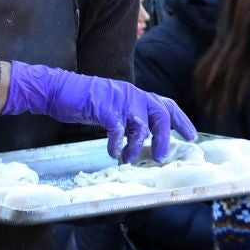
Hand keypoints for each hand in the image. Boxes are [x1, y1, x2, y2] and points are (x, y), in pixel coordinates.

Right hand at [0, 62, 196, 162]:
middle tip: (162, 157)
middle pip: (160, 114)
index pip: (166, 105)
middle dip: (165, 138)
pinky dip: (117, 143)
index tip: (192, 137)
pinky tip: (113, 152)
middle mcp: (131, 94)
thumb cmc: (82, 101)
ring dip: (137, 145)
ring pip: (141, 123)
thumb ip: (127, 118)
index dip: (181, 120)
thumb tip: (141, 137)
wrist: (57, 90)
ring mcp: (118, 98)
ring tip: (129, 159)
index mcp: (135, 94)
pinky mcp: (103, 106)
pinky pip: (118, 127)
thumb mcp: (111, 108)